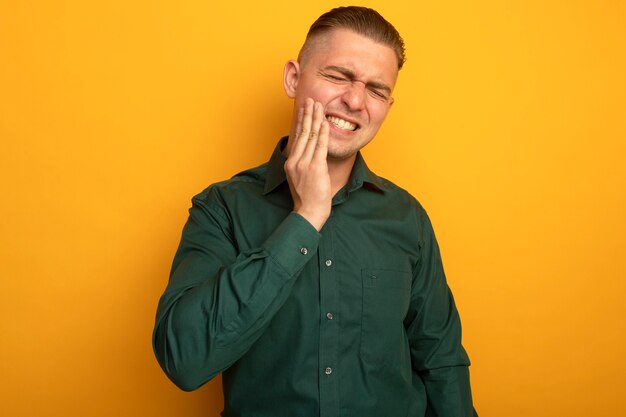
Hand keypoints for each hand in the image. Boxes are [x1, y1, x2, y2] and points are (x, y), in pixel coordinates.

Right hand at [284, 98, 330, 230]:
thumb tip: (309, 152)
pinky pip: (320, 146)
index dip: (301, 121)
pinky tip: (325, 122)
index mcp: (290, 162)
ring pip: (311, 136)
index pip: (297, 137)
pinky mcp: (315, 168)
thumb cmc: (307, 198)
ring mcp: (304, 164)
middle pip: (302, 132)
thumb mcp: (300, 178)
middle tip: (311, 100)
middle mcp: (295, 161)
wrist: (309, 212)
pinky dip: (323, 132)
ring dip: (315, 119)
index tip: (304, 109)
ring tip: (318, 106)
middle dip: (307, 114)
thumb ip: (302, 164)